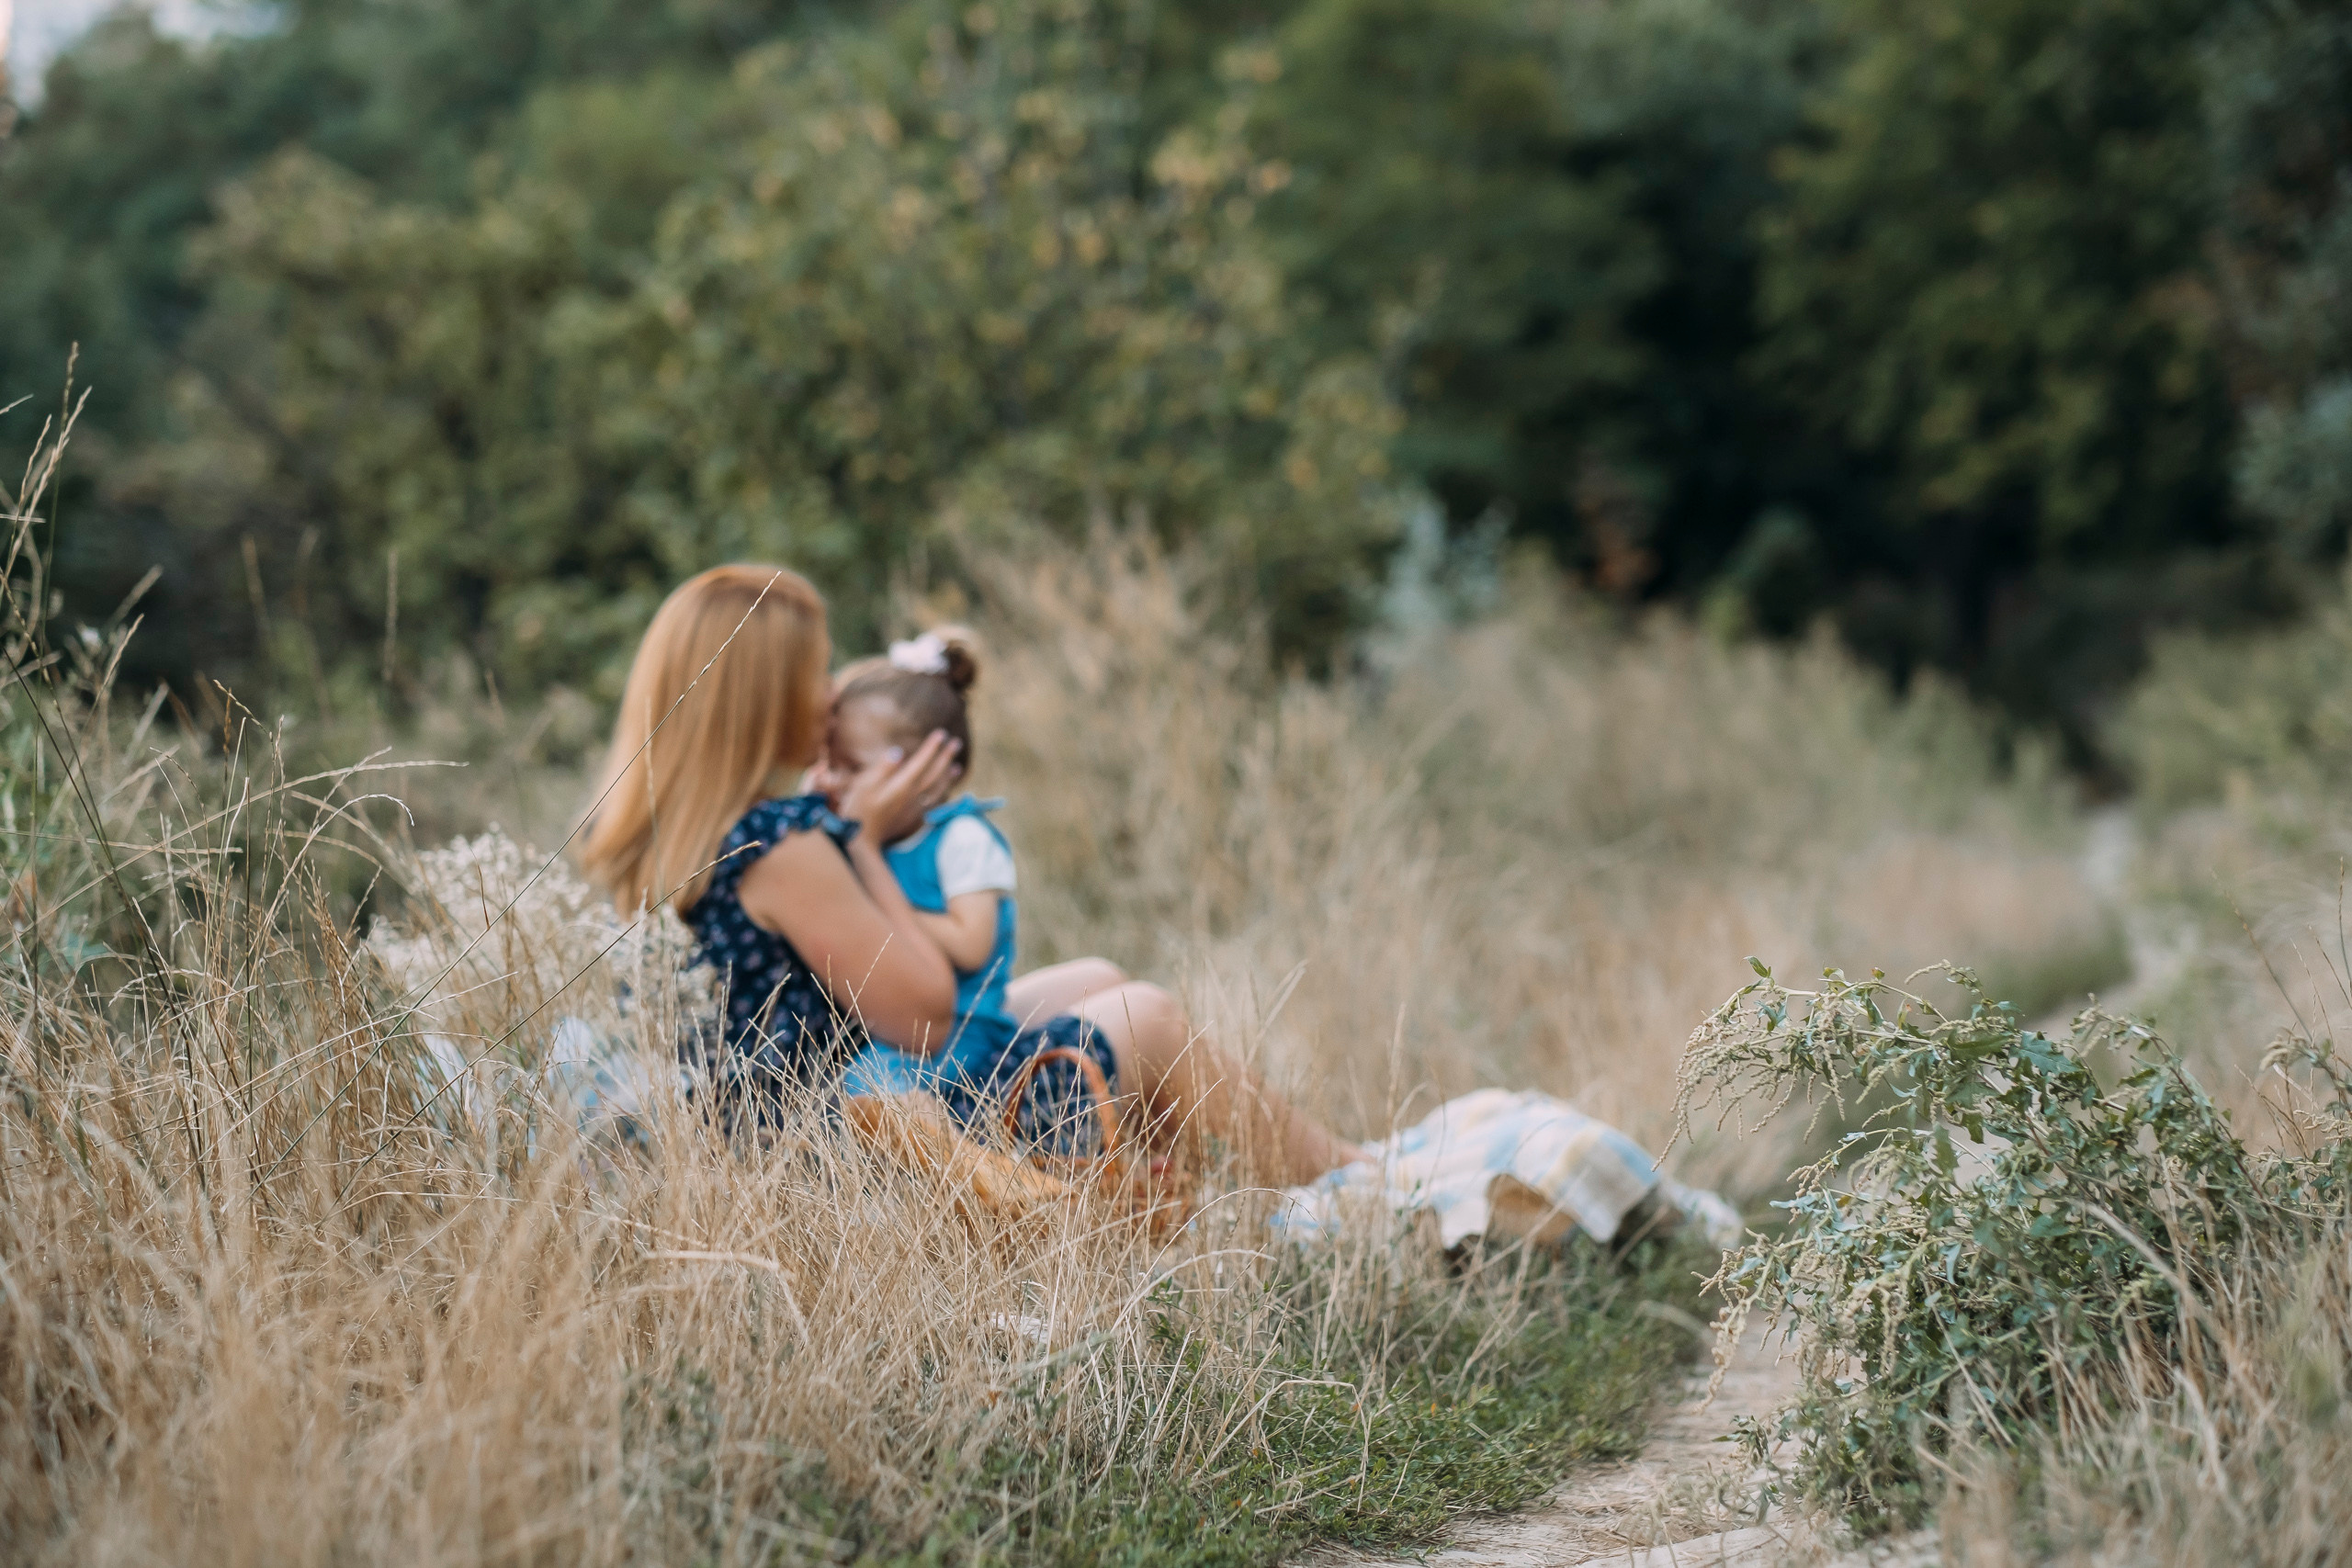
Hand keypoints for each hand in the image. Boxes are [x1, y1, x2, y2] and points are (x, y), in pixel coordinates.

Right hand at [837, 730, 961, 842]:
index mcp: (901, 785)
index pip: (921, 762)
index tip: (941, 733)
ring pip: (938, 790)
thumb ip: (883, 768)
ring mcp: (915, 810)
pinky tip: (945, 792)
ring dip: (948, 777)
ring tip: (957, 767)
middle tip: (956, 743)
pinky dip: (943, 795)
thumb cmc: (857, 811)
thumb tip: (898, 751)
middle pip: (934, 774)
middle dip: (946, 757)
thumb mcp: (863, 785)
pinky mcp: (913, 821)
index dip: (932, 747)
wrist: (861, 843)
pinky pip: (935, 804)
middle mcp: (912, 797)